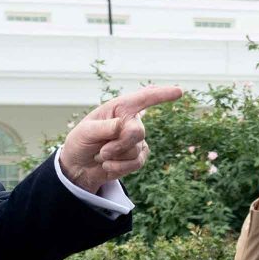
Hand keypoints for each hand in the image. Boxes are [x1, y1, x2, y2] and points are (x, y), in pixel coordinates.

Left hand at [57, 85, 181, 193]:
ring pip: (135, 150)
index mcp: (119, 108)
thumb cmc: (81, 142)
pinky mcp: (139, 156)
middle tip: (101, 152)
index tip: (179, 92)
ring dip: (114, 158)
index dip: (162, 94)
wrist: (79, 166)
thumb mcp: (85, 132)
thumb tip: (124, 124)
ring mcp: (137, 140)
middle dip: (118, 145)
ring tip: (101, 156)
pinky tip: (108, 165)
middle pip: (137, 132)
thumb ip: (104, 127)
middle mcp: (131, 121)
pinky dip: (118, 168)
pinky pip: (136, 163)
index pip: (143, 98)